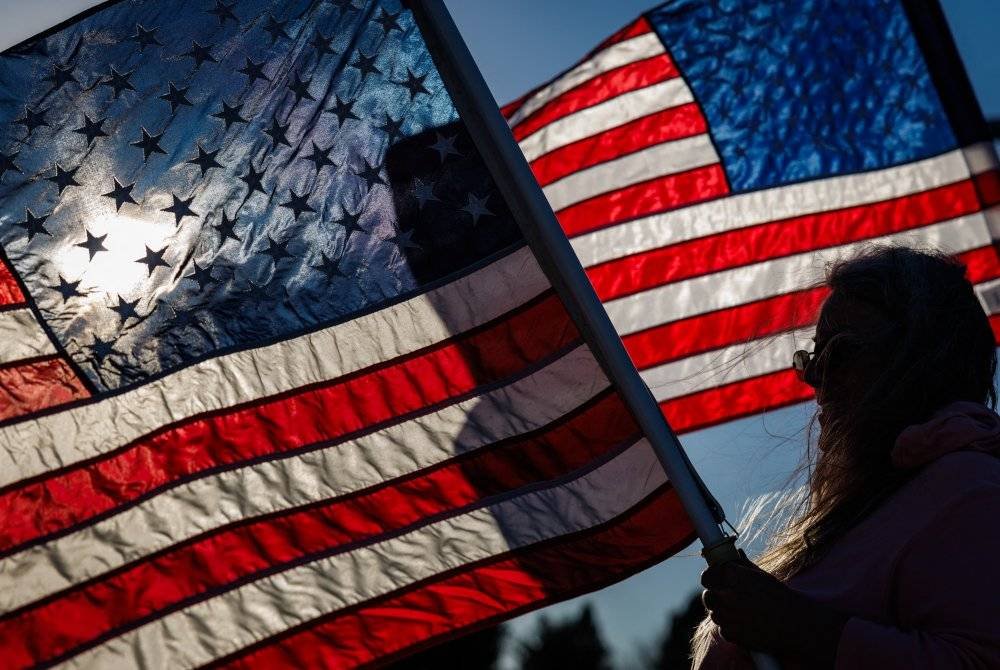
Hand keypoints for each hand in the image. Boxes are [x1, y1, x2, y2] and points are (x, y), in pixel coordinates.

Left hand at [701, 561, 848, 666]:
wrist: (796, 624)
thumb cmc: (780, 597)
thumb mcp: (762, 576)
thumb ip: (743, 566)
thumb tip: (734, 554)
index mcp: (733, 575)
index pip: (708, 575)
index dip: (711, 578)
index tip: (715, 581)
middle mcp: (726, 594)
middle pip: (707, 595)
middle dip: (716, 596)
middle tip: (727, 598)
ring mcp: (727, 615)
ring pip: (714, 613)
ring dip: (723, 613)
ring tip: (743, 613)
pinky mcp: (730, 633)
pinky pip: (723, 629)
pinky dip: (732, 628)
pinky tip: (747, 625)